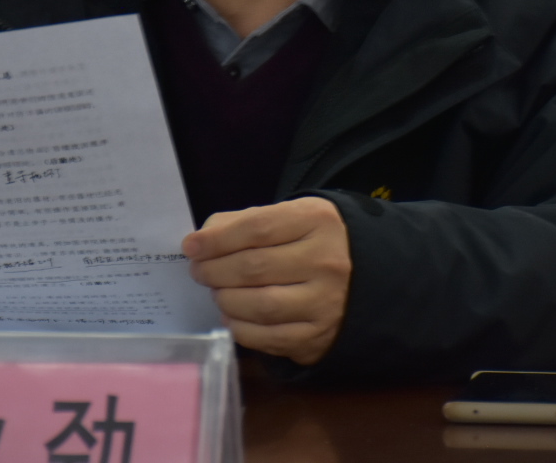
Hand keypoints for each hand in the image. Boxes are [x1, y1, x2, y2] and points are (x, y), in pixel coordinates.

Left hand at [182, 196, 351, 365]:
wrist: (364, 276)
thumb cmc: (312, 241)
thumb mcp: (288, 217)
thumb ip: (242, 223)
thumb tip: (200, 242)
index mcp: (316, 221)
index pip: (256, 228)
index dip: (217, 240)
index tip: (191, 247)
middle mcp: (326, 261)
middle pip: (254, 267)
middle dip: (214, 270)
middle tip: (199, 271)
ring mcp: (325, 302)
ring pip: (259, 305)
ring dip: (226, 300)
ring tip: (218, 292)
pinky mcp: (318, 336)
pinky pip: (267, 337)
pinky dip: (240, 328)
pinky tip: (233, 316)